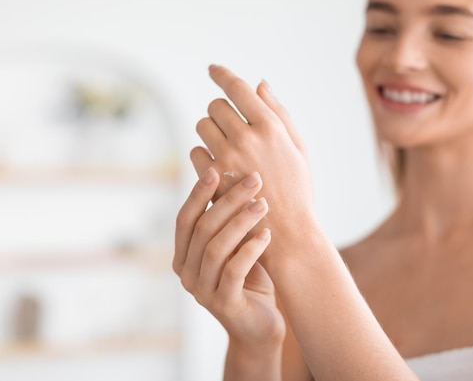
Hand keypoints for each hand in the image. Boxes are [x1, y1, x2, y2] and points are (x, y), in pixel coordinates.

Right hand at [173, 168, 285, 348]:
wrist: (261, 325)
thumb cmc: (250, 278)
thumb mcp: (236, 246)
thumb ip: (228, 221)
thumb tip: (234, 174)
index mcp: (183, 257)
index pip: (184, 219)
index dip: (198, 194)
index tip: (216, 169)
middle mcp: (187, 274)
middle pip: (202, 229)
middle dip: (228, 200)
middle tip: (253, 180)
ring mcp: (203, 291)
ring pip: (216, 248)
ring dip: (241, 221)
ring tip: (264, 204)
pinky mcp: (224, 305)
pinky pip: (235, 271)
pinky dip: (251, 249)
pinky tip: (268, 234)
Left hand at [191, 65, 318, 256]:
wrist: (287, 233)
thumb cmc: (297, 189)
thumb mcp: (298, 148)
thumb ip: (279, 113)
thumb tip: (260, 83)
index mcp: (271, 127)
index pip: (238, 88)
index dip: (222, 75)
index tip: (213, 69)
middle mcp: (247, 138)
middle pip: (216, 106)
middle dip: (220, 112)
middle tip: (230, 127)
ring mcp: (227, 158)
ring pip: (202, 126)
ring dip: (210, 131)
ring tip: (225, 148)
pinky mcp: (212, 178)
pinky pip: (196, 152)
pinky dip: (204, 155)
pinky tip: (219, 167)